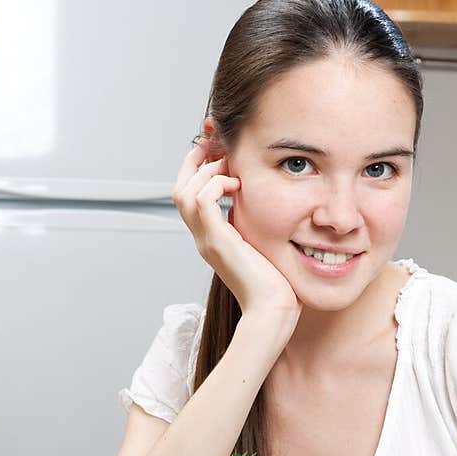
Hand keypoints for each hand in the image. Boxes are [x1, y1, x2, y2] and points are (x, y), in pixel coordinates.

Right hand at [171, 140, 299, 324]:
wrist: (272, 310)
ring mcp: (207, 240)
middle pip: (179, 189)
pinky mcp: (217, 241)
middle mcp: (204, 237)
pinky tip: (237, 184)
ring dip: (206, 171)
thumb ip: (259, 225)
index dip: (200, 170)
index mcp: (212, 237)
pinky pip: (202, 201)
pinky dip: (215, 184)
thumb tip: (271, 207)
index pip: (191, 196)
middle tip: (215, 145)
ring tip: (229, 165)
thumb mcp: (265, 245)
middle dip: (195, 162)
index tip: (218, 152)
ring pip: (184, 192)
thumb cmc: (276, 284)